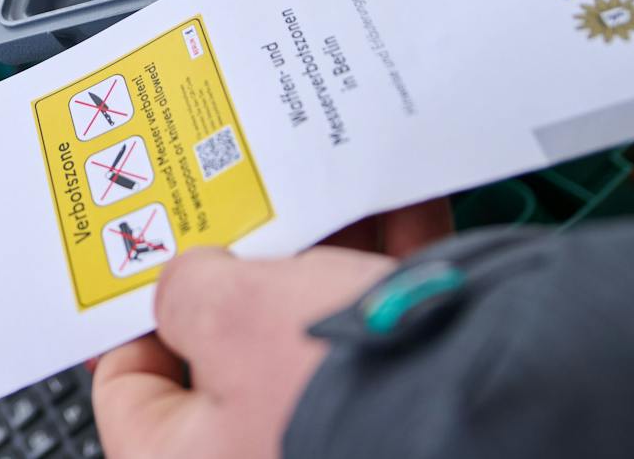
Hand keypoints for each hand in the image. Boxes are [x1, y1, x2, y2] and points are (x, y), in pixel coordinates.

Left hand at [93, 200, 453, 458]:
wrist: (502, 401)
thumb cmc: (348, 386)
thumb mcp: (231, 313)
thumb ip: (184, 291)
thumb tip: (181, 286)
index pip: (131, 388)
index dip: (140, 309)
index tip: (157, 250)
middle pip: (230, 351)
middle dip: (251, 268)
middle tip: (250, 205)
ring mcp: (339, 440)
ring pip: (312, 332)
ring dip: (326, 260)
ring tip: (331, 198)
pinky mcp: (406, 410)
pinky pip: (384, 335)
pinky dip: (393, 276)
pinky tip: (402, 220)